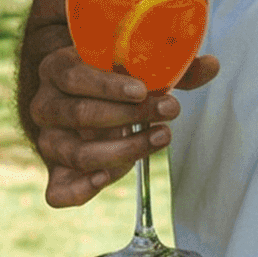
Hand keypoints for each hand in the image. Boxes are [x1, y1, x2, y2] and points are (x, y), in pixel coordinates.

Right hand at [28, 37, 219, 208]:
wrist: (78, 99)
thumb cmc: (110, 79)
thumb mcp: (131, 65)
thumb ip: (168, 67)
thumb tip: (213, 65)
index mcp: (56, 69)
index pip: (75, 77)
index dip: (108, 86)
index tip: (143, 90)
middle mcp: (44, 104)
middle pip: (80, 115)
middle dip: (129, 116)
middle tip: (169, 111)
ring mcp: (47, 140)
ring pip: (76, 153)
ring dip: (123, 150)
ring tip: (161, 136)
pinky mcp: (55, 171)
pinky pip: (58, 191)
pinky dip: (82, 190)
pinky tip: (108, 178)